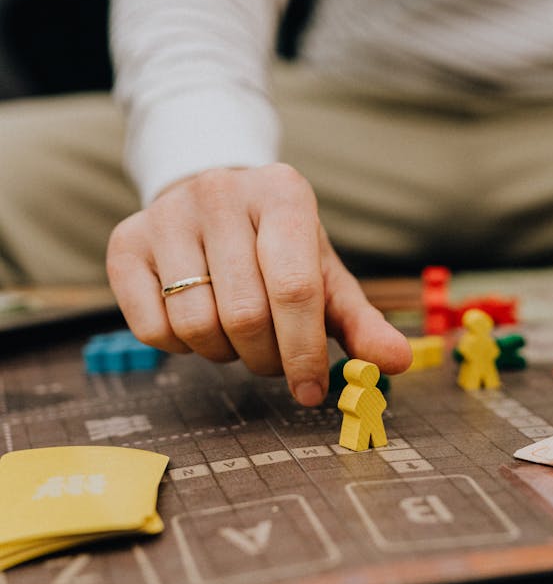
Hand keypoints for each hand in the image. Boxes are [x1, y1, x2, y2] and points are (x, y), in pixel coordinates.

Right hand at [106, 164, 412, 405]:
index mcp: (282, 192)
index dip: (304, 351)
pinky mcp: (125, 241)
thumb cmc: (278, 247)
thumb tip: (397, 362)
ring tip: (238, 336)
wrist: (214, 201)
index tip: (311, 391)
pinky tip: (198, 323)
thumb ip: (360, 321)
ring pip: (196, 326)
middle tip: (274, 360)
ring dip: (224, 354)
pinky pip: (152, 329)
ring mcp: (166, 214)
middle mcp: (220, 192)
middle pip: (245, 314)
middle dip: (266, 358)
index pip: (295, 287)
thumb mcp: (324, 275)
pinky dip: (181, 347)